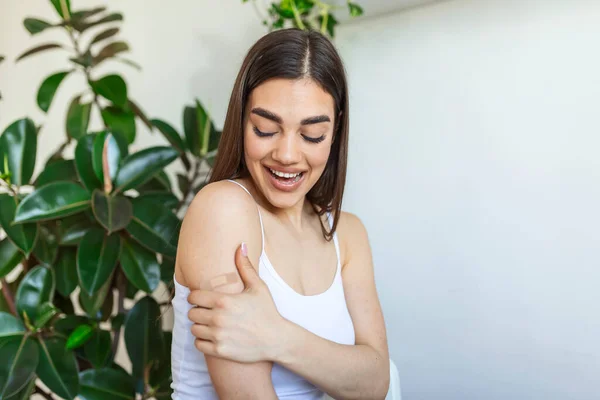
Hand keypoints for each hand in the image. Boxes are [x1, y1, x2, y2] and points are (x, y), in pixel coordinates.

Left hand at [187, 243, 283, 362]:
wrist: (277, 339)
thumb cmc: (267, 311)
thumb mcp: (258, 287)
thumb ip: (245, 266)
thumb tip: (241, 245)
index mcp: (224, 300)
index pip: (194, 296)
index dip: (197, 297)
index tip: (203, 298)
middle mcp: (218, 318)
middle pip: (191, 313)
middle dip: (198, 311)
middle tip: (208, 311)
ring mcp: (218, 335)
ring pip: (194, 329)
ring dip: (200, 326)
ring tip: (210, 324)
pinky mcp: (219, 350)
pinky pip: (198, 344)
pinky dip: (202, 341)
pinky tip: (213, 336)